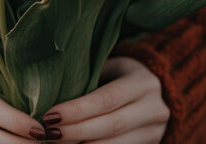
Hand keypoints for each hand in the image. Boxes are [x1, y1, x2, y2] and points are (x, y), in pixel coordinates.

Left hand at [42, 57, 168, 142]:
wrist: (156, 91)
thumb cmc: (120, 76)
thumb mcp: (109, 69)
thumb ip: (88, 81)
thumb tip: (50, 97)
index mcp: (142, 82)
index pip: (107, 99)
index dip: (77, 110)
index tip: (51, 115)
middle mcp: (154, 107)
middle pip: (111, 125)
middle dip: (76, 132)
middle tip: (49, 134)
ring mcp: (155, 130)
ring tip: (57, 143)